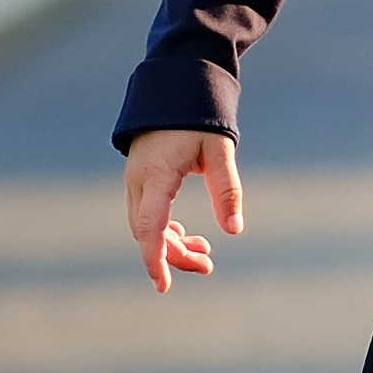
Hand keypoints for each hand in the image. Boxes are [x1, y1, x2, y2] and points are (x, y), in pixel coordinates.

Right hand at [125, 128, 244, 291]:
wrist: (175, 88)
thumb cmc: (199, 117)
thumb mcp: (219, 149)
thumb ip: (227, 188)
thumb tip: (235, 230)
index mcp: (155, 174)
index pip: (149, 226)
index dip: (155, 257)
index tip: (164, 284)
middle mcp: (138, 182)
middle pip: (149, 232)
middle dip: (174, 255)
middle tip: (208, 266)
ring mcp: (137, 182)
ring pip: (148, 226)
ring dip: (173, 244)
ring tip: (205, 256)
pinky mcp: (143, 181)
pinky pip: (149, 215)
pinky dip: (167, 230)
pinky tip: (188, 239)